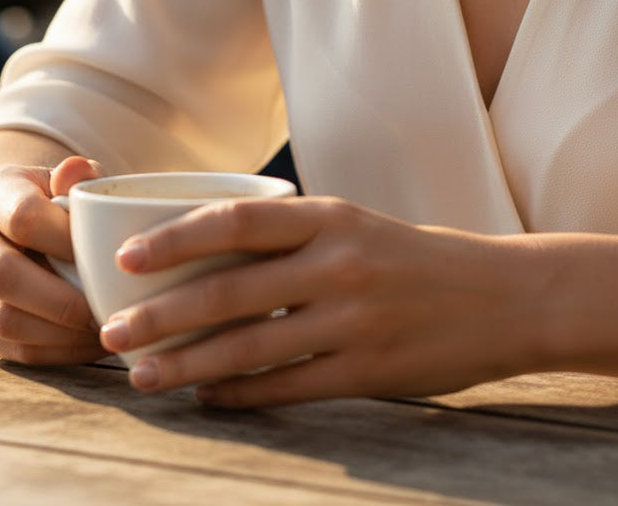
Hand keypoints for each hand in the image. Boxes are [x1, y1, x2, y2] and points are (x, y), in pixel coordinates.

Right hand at [0, 156, 105, 364]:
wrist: (14, 224)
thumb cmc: (56, 200)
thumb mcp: (69, 180)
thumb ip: (81, 176)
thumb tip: (75, 173)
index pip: (22, 216)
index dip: (67, 240)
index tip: (109, 256)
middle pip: (4, 274)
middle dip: (62, 299)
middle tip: (107, 307)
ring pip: (2, 319)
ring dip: (59, 332)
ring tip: (102, 329)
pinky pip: (6, 348)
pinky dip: (52, 352)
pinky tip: (86, 344)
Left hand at [99, 197, 545, 406]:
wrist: (504, 297)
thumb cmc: (417, 258)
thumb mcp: (358, 227)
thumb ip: (294, 238)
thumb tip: (211, 256)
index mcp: (331, 217)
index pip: (237, 219)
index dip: (176, 238)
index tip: (126, 258)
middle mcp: (339, 263)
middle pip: (230, 289)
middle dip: (161, 315)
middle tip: (112, 332)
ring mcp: (354, 320)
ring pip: (250, 345)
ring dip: (188, 364)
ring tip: (143, 375)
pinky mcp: (370, 371)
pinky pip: (288, 387)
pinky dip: (241, 395)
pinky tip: (209, 400)